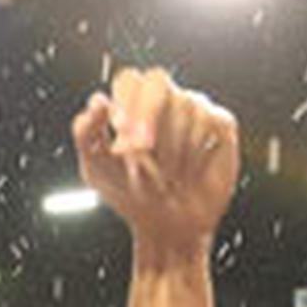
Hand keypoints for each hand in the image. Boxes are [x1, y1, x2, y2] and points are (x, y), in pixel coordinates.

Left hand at [72, 68, 239, 255]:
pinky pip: (210, 120)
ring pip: (184, 106)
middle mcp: (164, 100)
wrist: (166, 227)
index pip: (129, 80)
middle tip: (141, 149)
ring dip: (170, 148)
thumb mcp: (96, 169)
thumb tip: (98, 100)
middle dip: (147, 113)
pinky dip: (195, 151)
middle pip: (157, 79)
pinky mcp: (220, 124)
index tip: (121, 137)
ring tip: (166, 178)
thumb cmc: (129, 195)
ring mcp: (194, 109)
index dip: (125, 103)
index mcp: (131, 104)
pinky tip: (188, 173)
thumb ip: (86, 132)